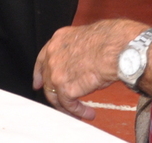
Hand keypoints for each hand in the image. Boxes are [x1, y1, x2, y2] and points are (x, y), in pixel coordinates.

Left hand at [34, 19, 148, 119]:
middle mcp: (53, 55)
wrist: (113, 48)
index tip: (38, 83)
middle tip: (60, 105)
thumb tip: (82, 63)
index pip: (43, 59)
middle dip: (52, 94)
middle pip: (47, 79)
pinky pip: (69, 105)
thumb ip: (77, 51)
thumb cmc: (108, 40)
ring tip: (80, 113)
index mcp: (58, 40)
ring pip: (56, 95)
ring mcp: (56, 72)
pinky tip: (88, 113)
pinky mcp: (65, 88)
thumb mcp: (85, 38)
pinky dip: (79, 112)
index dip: (39, 73)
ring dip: (68, 107)